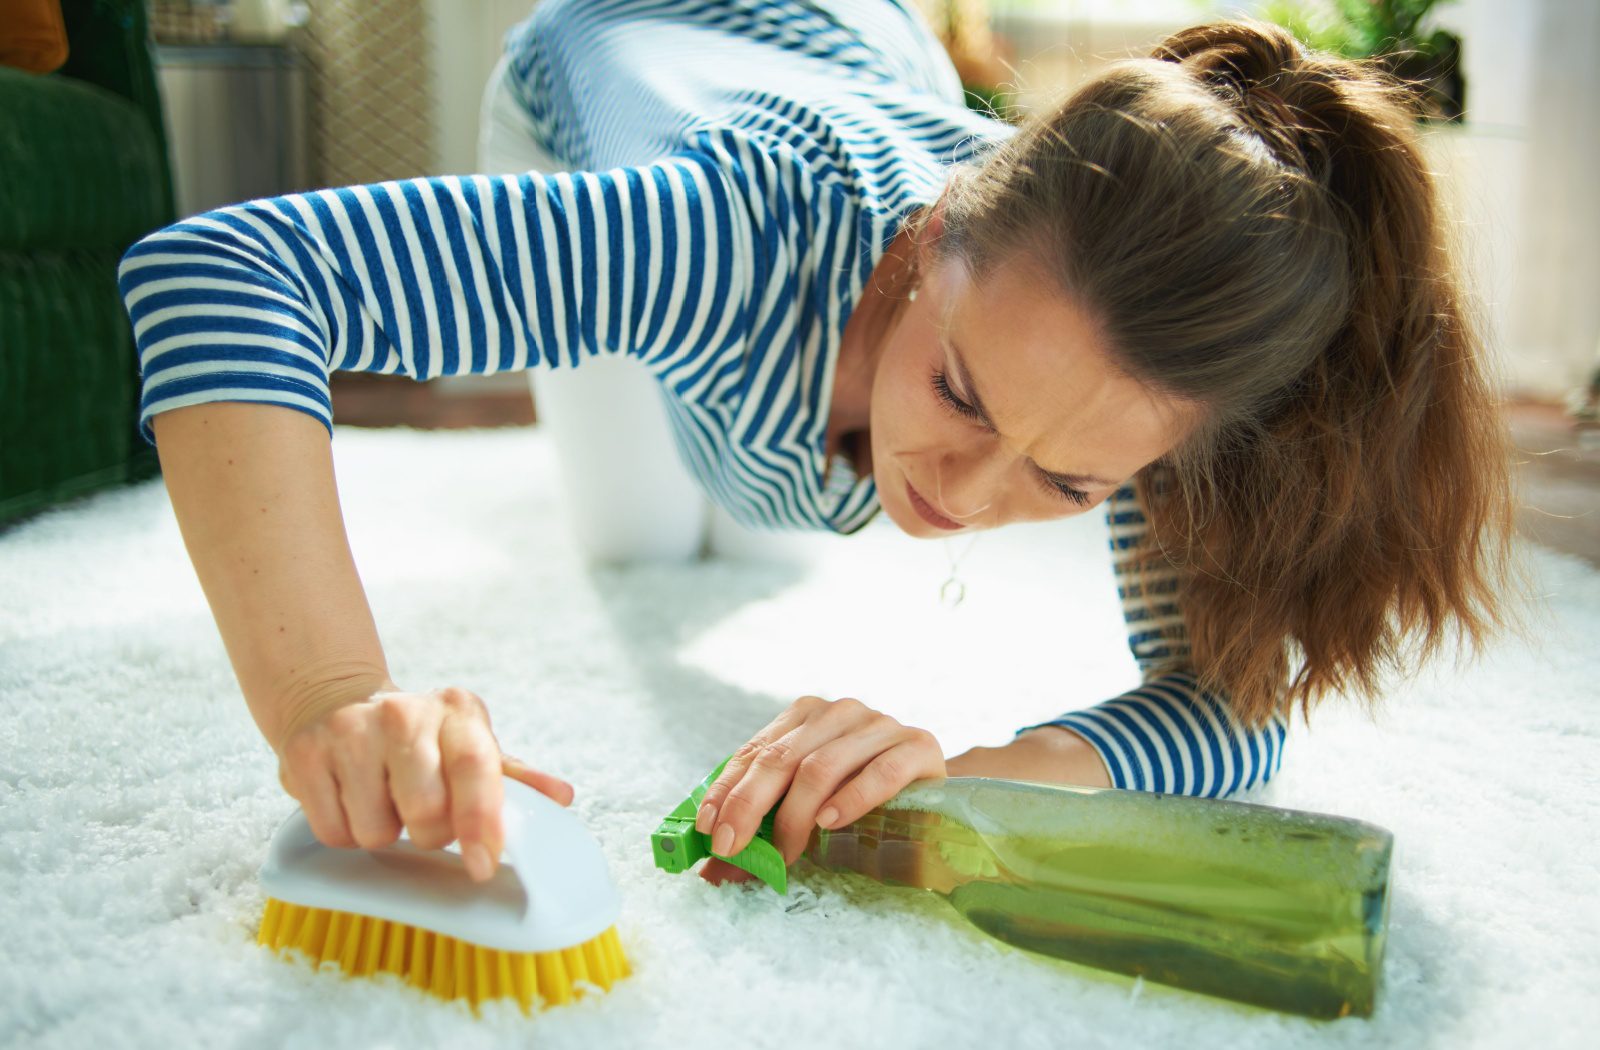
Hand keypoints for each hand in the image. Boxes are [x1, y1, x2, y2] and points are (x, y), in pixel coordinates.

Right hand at [275, 684, 574, 883]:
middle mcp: (404, 714)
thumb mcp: (469, 744)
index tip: (483, 864)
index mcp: (458, 711)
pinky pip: (333, 832)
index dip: (481, 821)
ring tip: (382, 800)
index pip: (476, 768)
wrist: (335, 701)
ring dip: (383, 831)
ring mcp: (350, 731)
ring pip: (376, 830)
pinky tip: (350, 800)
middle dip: (429, 832)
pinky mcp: (305, 756)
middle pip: (426, 813)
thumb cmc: (420, 738)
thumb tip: (562, 798)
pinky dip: (344, 832)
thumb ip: (514, 777)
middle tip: (422, 813)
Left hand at [693, 695, 946, 883]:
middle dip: (749, 807)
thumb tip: (712, 872)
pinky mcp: (918, 745)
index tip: (707, 828)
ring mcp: (880, 724)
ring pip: (822, 766)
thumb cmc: (859, 801)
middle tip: (731, 848)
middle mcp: (840, 711)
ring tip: (785, 854)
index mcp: (806, 715)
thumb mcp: (805, 808)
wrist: (933, 794)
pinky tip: (829, 823)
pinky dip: (851, 799)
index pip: (756, 751)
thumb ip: (764, 828)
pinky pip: (880, 771)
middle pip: (782, 758)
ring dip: (795, 817)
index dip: (727, 790)